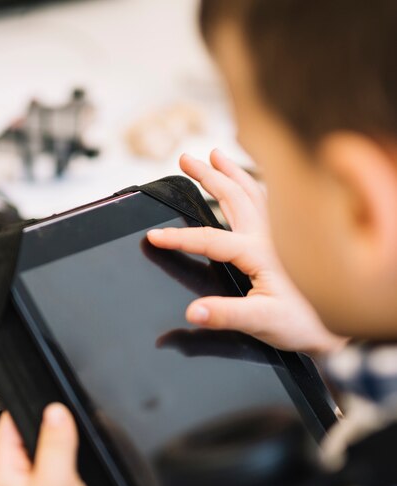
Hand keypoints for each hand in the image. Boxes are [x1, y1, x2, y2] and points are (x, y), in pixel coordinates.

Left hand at [0, 405, 106, 485]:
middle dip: (51, 429)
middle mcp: (12, 481)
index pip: (8, 422)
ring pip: (46, 454)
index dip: (30, 406)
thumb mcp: (56, 480)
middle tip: (69, 430)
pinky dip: (70, 469)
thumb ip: (55, 441)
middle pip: (29, 436)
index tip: (51, 402)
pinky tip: (78, 477)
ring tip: (73, 459)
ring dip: (62, 451)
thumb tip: (55, 410)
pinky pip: (58, 472)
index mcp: (1, 472)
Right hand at [147, 150, 346, 354]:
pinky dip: (258, 183)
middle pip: (234, 197)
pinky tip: (251, 180)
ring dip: (232, 172)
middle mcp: (270, 237)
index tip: (154, 236)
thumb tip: (192, 312)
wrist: (338, 324)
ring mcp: (281, 234)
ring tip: (214, 155)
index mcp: (259, 254)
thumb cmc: (304, 322)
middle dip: (208, 176)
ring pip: (253, 193)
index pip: (210, 239)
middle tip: (185, 160)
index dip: (179, 238)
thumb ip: (225, 316)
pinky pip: (271, 201)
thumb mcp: (261, 322)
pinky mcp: (288, 238)